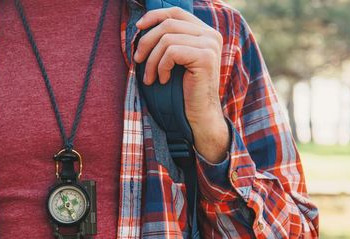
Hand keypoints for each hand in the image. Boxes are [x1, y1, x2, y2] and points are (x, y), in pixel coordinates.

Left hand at [134, 7, 229, 162]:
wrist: (200, 114)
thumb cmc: (184, 89)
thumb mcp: (176, 59)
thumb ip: (169, 39)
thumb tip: (142, 23)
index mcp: (205, 32)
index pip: (176, 12)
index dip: (154, 16)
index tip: (138, 27)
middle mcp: (211, 35)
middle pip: (168, 24)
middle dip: (147, 42)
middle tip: (138, 61)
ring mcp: (210, 45)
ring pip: (167, 39)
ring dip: (152, 60)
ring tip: (150, 77)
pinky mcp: (205, 57)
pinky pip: (171, 52)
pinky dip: (161, 67)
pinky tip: (162, 80)